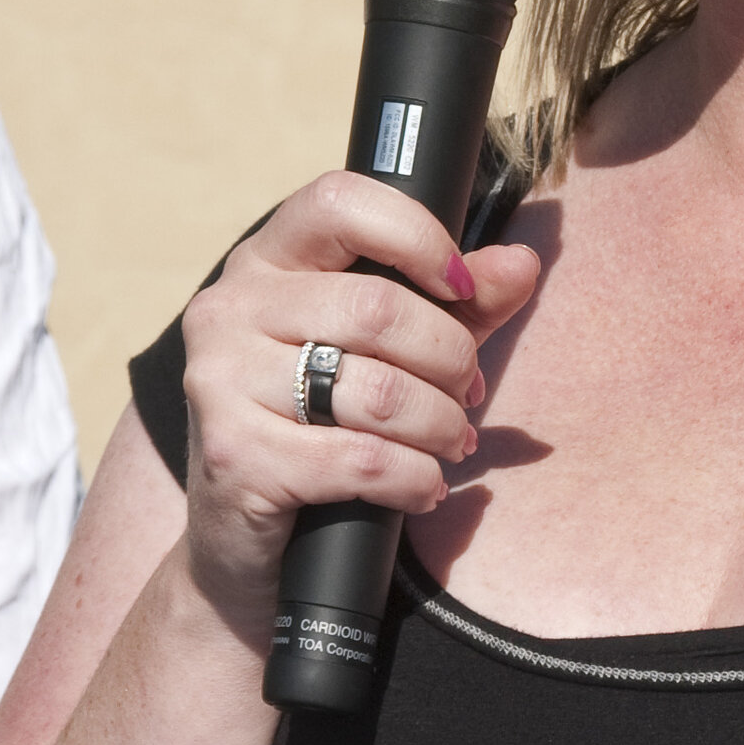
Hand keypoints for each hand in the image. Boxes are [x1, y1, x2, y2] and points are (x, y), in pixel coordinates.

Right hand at [174, 170, 540, 629]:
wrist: (242, 542)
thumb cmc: (320, 428)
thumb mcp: (392, 352)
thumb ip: (457, 304)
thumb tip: (522, 263)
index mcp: (264, 261)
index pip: (340, 202)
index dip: (418, 237)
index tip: (462, 287)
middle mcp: (229, 309)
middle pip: (378, 308)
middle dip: (450, 357)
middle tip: (469, 394)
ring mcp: (221, 381)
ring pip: (377, 390)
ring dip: (440, 425)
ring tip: (453, 443)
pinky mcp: (233, 454)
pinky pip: (359, 459)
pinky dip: (413, 478)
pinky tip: (423, 487)